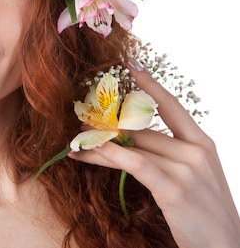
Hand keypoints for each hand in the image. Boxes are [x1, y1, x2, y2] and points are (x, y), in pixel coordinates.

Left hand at [69, 61, 239, 247]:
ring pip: (132, 146)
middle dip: (108, 127)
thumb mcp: (191, 178)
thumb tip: (131, 142)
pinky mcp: (174, 189)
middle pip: (142, 130)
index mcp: (202, 144)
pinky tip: (88, 154)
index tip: (130, 64)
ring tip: (75, 142)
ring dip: (99, 144)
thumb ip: (168, 157)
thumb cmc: (204, 215)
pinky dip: (108, 155)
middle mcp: (196, 151)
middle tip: (80, 124)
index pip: (172, 106)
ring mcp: (186, 169)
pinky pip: (134, 164)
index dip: (150, 84)